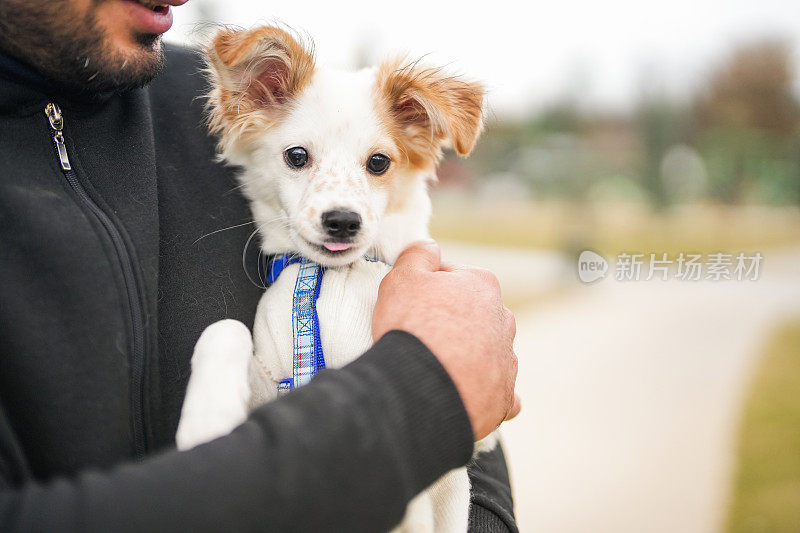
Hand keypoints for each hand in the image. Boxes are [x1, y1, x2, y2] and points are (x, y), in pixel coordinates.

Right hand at [372, 240, 519, 440]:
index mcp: (482, 285)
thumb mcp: (403, 277)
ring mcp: (506, 360)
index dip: (426, 290)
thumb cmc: (413, 328)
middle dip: (453, 322)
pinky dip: (484, 389)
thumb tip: (430, 246)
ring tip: (436, 367)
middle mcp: (502, 320)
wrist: (422, 390)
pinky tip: (466, 392)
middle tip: (421, 336)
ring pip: (487, 352)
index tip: (410, 305)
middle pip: (473, 315)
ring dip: (469, 356)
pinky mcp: (503, 397)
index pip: (452, 279)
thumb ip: (418, 254)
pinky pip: (496, 389)